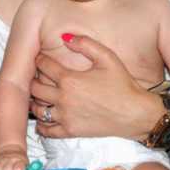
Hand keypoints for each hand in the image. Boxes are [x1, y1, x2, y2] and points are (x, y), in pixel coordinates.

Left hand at [28, 34, 160, 139]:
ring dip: (34, 101)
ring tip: (38, 96)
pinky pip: (46, 130)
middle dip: (34, 79)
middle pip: (35, 87)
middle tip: (37, 76)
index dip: (39, 59)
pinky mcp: (70, 131)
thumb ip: (85, 43)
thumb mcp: (107, 57)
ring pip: (37, 109)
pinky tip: (43, 118)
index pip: (43, 66)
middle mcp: (63, 98)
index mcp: (69, 79)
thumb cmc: (123, 84)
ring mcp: (65, 116)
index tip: (41, 58)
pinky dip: (40, 125)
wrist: (135, 113)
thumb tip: (65, 37)